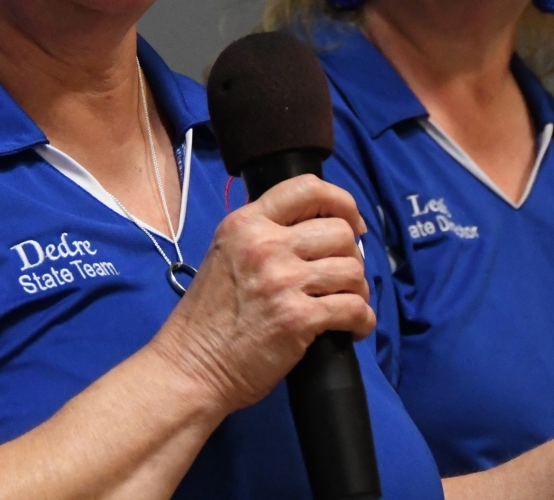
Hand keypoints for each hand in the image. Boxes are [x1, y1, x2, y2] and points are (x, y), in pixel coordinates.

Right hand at [148, 174, 372, 413]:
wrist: (192, 366)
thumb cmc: (208, 318)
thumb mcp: (226, 255)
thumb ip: (261, 236)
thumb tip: (313, 232)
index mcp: (246, 223)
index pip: (308, 188)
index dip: (341, 202)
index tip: (352, 224)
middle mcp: (264, 245)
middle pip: (339, 231)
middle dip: (352, 255)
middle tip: (344, 277)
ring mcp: (282, 281)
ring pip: (352, 269)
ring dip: (358, 290)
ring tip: (346, 305)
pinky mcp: (298, 318)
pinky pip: (354, 309)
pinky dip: (362, 320)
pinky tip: (353, 329)